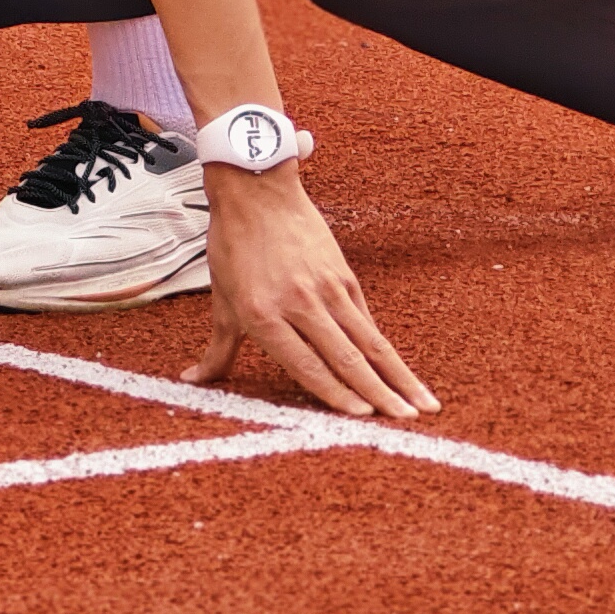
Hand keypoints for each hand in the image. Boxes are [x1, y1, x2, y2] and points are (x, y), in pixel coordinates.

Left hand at [183, 166, 438, 419]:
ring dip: (397, 375)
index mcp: (263, 313)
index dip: (335, 392)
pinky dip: (384, 349)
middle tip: (405, 421)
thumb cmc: (233, 248)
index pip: (305, 363)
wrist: (257, 192)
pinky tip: (401, 372)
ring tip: (423, 404)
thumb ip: (217, 349)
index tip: (361, 417)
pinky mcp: (343, 276)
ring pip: (368, 340)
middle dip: (378, 394)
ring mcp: (326, 288)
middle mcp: (298, 303)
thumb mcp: (222, 300)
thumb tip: (191, 381)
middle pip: (346, 356)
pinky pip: (366, 320)